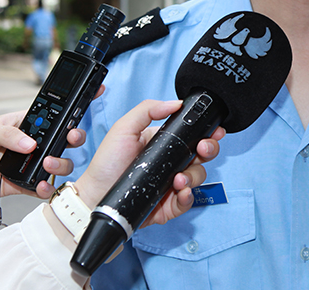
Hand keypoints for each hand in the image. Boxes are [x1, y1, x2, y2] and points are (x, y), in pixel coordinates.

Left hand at [0, 111, 85, 205]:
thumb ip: (7, 134)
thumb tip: (31, 144)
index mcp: (24, 124)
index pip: (54, 113)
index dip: (74, 106)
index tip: (93, 95)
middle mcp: (32, 143)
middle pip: (64, 139)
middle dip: (75, 137)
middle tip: (71, 138)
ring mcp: (29, 164)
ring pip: (59, 163)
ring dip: (60, 164)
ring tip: (47, 165)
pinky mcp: (22, 184)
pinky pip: (42, 188)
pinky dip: (47, 189)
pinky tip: (40, 186)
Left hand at [73, 99, 224, 228]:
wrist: (94, 196)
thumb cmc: (106, 164)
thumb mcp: (124, 128)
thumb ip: (147, 110)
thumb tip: (176, 103)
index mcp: (164, 143)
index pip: (193, 135)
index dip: (207, 132)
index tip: (214, 130)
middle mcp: (170, 162)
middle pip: (202, 155)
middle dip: (209, 150)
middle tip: (203, 149)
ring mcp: (171, 184)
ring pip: (197, 177)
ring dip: (194, 176)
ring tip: (179, 179)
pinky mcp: (168, 205)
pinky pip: (187, 201)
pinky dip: (188, 197)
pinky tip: (180, 193)